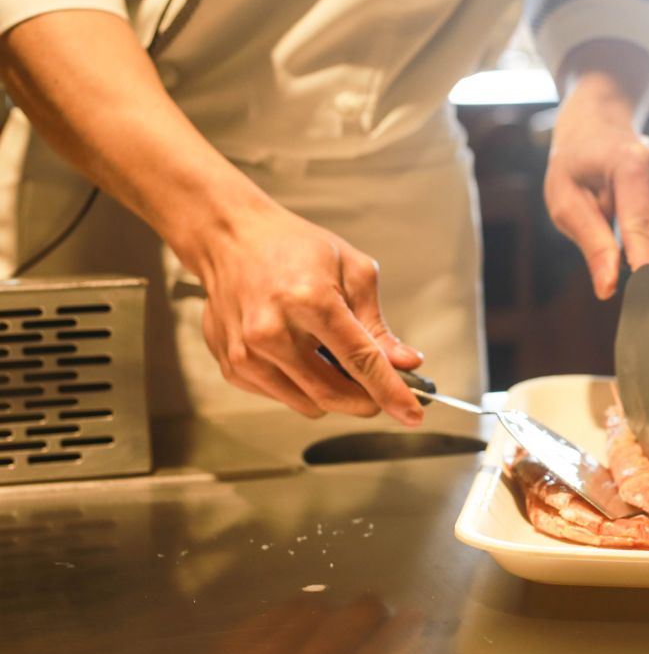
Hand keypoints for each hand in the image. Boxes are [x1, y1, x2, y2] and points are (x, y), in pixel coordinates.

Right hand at [180, 195, 425, 421]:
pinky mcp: (233, 367)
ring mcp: (247, 353)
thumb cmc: (293, 247)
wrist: (230, 239)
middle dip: (367, 400)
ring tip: (333, 357)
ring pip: (310, 404)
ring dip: (335, 394)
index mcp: (308, 300)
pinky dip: (303, 386)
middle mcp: (272, 331)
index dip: (391, 392)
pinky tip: (301, 354)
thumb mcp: (352, 271)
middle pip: (334, 394)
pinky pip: (284, 397)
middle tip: (382, 388)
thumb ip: (377, 325)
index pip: (360, 361)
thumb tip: (404, 363)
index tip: (412, 414)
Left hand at [545, 76, 648, 299]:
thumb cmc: (576, 168)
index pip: (644, 226)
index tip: (645, 303)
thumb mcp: (565, 202)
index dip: (647, 269)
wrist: (598, 128)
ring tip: (631, 255)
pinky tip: (644, 238)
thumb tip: (608, 288)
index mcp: (630, 161)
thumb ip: (591, 243)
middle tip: (638, 290)